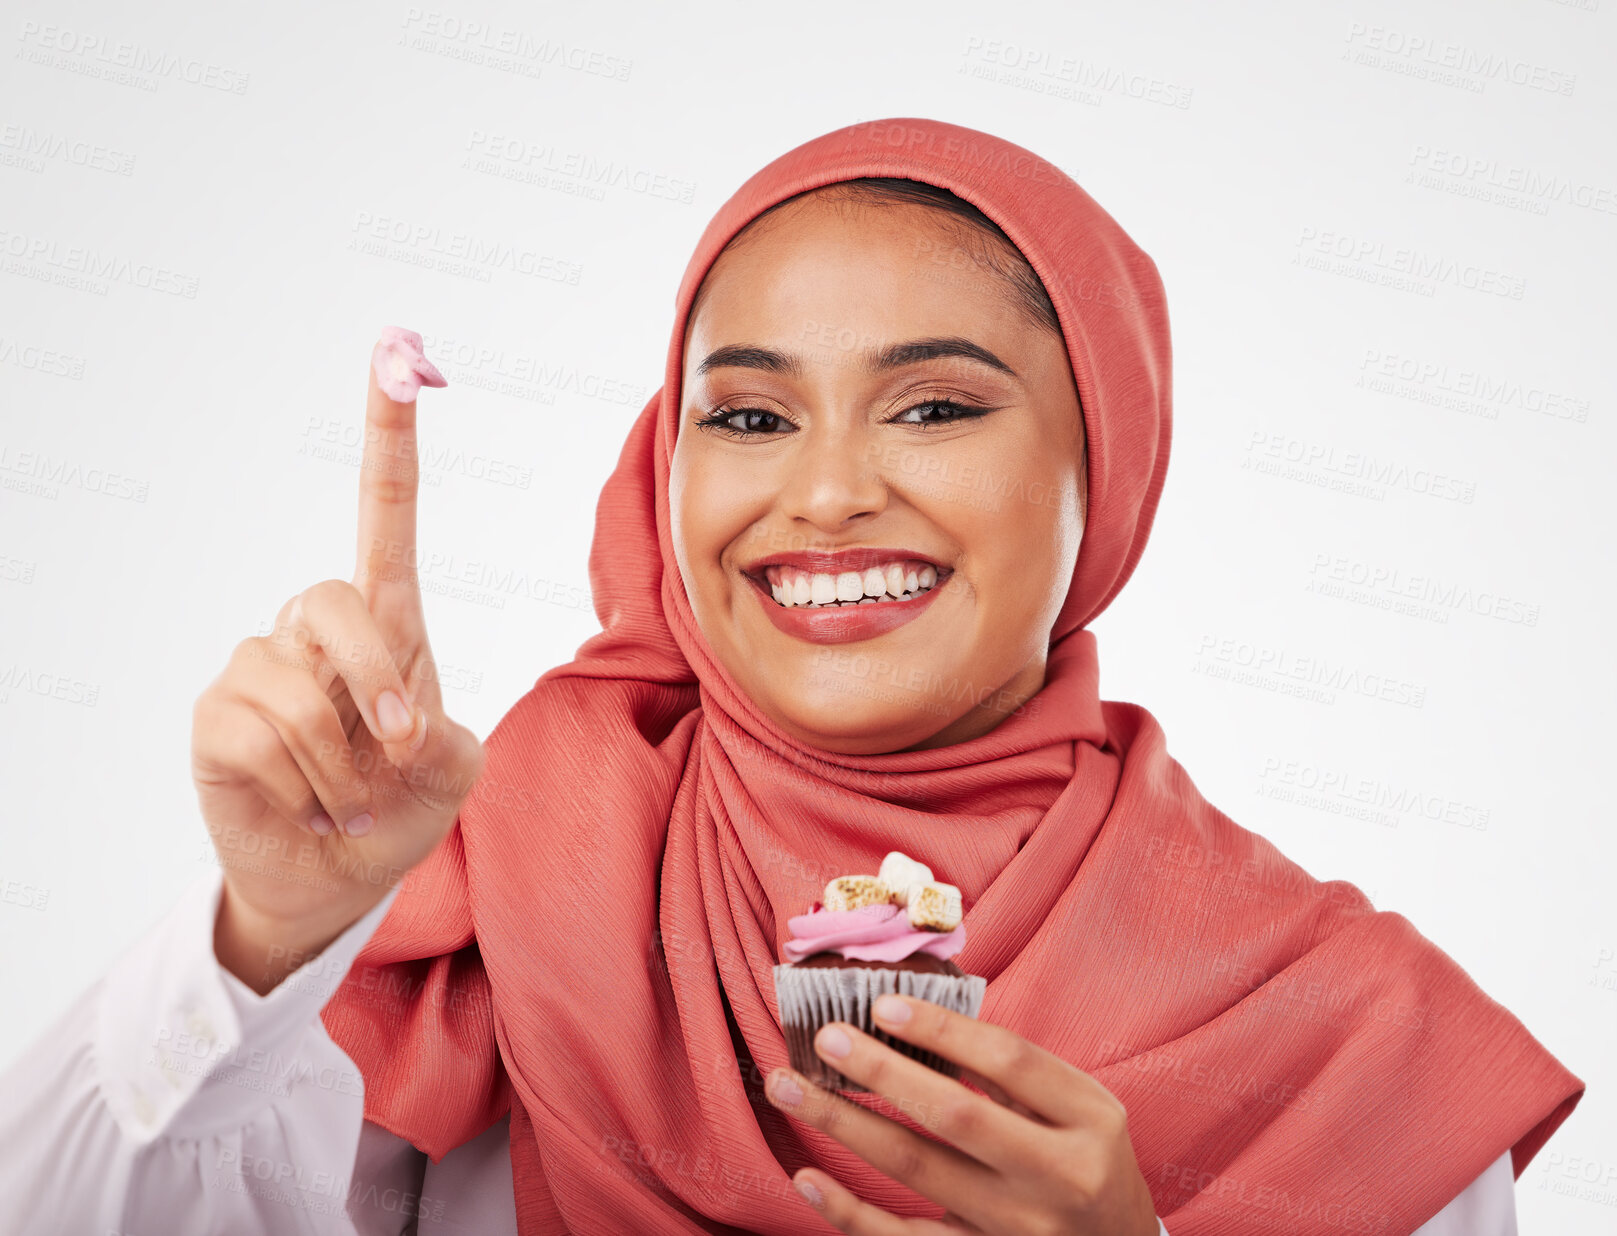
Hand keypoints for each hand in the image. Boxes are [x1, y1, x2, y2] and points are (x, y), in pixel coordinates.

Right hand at [192, 330, 484, 993]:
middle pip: (334, 600)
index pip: (384, 513)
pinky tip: (305, 804)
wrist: (339, 876)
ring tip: (348, 798)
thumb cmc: (400, 806)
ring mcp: (258, 667)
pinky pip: (258, 736)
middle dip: (377, 684)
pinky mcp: (215, 716)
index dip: (389, 438)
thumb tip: (395, 726)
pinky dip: (301, 787)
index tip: (395, 355)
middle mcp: (315, 630)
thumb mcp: (454, 773)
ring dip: (342, 766)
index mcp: (386, 621)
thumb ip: (446, 741)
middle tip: (402, 749)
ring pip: (298, 691)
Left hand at [764, 994, 1158, 1234]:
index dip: (942, 1029)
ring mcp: (1020, 1229)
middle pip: (956, 1115)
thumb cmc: (1087, 1158)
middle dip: (883, 1072)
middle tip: (826, 1037)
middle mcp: (1059, 1176)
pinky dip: (850, 1212)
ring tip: (789, 1087)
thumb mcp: (1080, 1107)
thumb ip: (1014, 1072)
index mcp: (1090, 1120)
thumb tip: (915, 1020)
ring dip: (844, 1126)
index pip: (1010, 1061)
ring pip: (918, 1171)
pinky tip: (807, 1177)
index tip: (882, 1004)